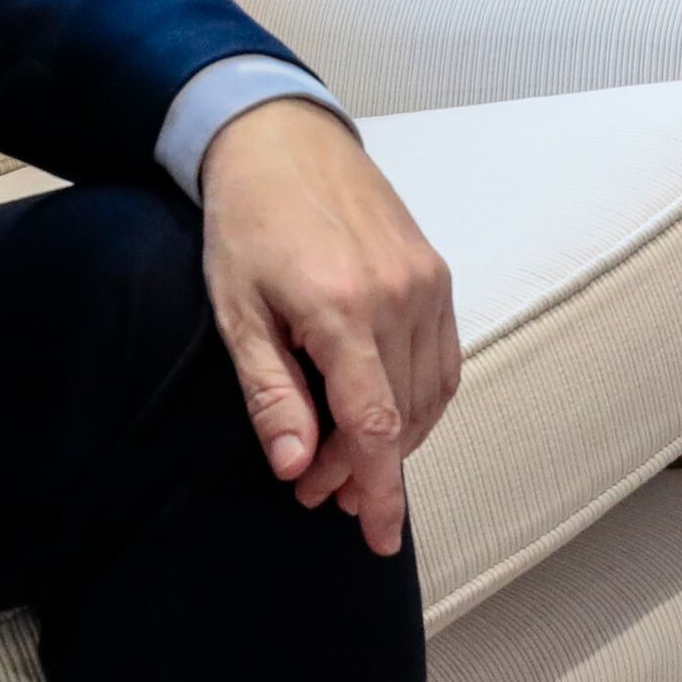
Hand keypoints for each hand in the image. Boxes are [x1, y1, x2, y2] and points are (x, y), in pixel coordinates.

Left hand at [196, 100, 457, 554]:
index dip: (379, 492)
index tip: (379, 540)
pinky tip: (386, 415)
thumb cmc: (246, 224)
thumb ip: (270, 394)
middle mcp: (397, 296)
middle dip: (364, 470)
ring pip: (431, 394)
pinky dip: (422, 400)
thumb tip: (295, 466)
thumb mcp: (236, 313)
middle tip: (318, 493)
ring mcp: (426, 282)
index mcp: (341, 308)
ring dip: (397, 440)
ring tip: (347, 462)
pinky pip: (444, 359)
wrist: (283, 141)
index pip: (374, 425)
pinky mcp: (437, 273)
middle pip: (401, 418)